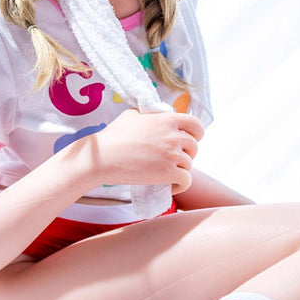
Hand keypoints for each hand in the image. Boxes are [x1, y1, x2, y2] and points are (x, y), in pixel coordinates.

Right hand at [83, 109, 203, 192]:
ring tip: (167, 173)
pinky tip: (170, 185)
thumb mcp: (131, 115)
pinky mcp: (168, 173)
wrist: (102, 157)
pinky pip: (186, 181)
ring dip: (181, 170)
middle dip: (186, 153)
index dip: (196, 134)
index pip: (196, 125)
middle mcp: (174, 136)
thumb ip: (148, 115)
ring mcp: (172, 155)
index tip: (190, 140)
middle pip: (194, 147)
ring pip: (189, 165)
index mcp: (168, 120)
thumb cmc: (113, 136)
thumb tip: (154, 115)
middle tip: (172, 159)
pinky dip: (180, 185)